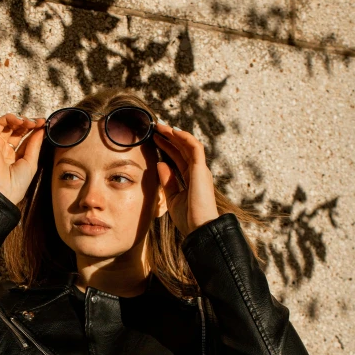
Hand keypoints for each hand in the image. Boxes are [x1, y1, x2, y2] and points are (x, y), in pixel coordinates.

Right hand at [0, 113, 46, 204]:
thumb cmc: (16, 183)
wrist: (2, 190)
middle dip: (29, 124)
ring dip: (20, 120)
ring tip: (29, 123)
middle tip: (39, 122)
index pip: (26, 138)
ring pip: (8, 125)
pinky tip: (18, 121)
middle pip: (18, 130)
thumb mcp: (31, 162)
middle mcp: (7, 150)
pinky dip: (8, 118)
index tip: (44, 124)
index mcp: (17, 157)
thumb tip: (41, 130)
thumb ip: (35, 144)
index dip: (35, 130)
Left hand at [153, 123, 218, 237]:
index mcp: (191, 178)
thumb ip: (167, 180)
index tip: (154, 138)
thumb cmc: (188, 218)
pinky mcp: (201, 169)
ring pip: (188, 144)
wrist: (199, 228)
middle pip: (182, 148)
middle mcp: (197, 171)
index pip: (178, 157)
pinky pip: (194, 148)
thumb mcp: (172, 197)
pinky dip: (184, 138)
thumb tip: (160, 163)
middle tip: (155, 126)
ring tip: (161, 126)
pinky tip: (173, 131)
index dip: (167, 146)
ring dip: (175, 134)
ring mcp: (200, 169)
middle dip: (169, 136)